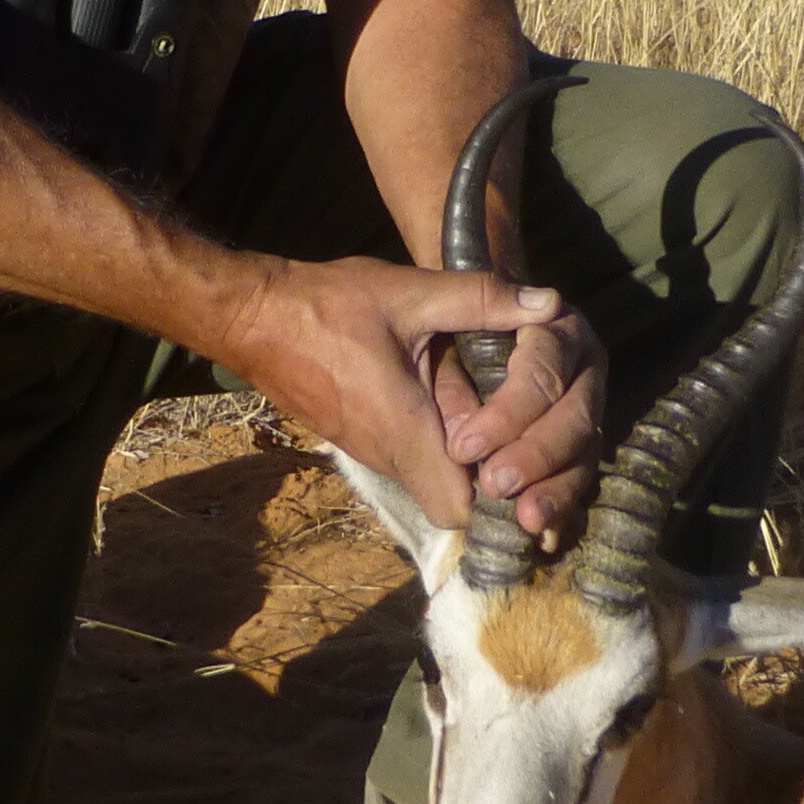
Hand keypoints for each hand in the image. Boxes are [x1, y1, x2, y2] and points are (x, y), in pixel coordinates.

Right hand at [227, 256, 587, 531]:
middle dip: (493, 481)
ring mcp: (373, 454)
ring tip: (504, 419)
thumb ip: (481, 299)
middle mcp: (389, 457)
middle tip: (530, 436)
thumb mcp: (409, 294)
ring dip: (467, 461)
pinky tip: (462, 406)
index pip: (461, 510)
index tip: (530, 461)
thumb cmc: (328, 307)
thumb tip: (547, 302)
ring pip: (434, 483)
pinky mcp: (363, 443)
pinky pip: (413, 463)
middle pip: (456, 504)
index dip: (501, 496)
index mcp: (404, 430)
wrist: (255, 318)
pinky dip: (441, 448)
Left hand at [434, 302, 603, 546]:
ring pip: (582, 453)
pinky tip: (548, 538)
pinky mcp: (572, 447)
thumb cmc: (433, 312)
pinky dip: (561, 509)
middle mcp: (581, 369)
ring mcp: (582, 411)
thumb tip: (516, 348)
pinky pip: (574, 479)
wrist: (444, 324)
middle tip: (495, 485)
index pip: (544, 369)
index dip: (510, 412)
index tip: (463, 445)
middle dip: (537, 455)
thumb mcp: (434, 302)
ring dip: (556, 491)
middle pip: (575, 417)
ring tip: (527, 522)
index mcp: (554, 327)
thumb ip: (472, 320)